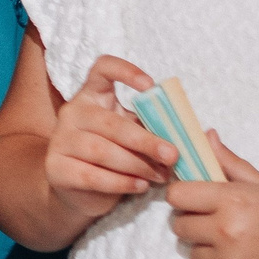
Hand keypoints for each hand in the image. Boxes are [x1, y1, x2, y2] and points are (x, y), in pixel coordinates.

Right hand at [44, 55, 177, 224]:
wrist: (77, 189)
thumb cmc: (115, 157)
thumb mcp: (133, 137)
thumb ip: (156, 131)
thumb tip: (202, 135)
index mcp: (92, 96)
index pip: (102, 69)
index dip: (125, 71)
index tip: (150, 86)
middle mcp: (72, 113)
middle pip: (109, 122)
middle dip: (145, 140)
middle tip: (172, 155)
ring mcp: (61, 140)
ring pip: (101, 150)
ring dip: (136, 165)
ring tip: (159, 176)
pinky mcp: (57, 168)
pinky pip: (92, 175)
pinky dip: (121, 182)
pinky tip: (139, 186)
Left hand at [167, 132, 258, 258]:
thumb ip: (231, 164)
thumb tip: (206, 136)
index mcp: (232, 201)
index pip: (176, 196)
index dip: (183, 198)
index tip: (195, 202)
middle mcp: (226, 231)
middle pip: (179, 227)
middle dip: (194, 226)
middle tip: (220, 227)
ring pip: (194, 256)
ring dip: (209, 253)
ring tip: (239, 249)